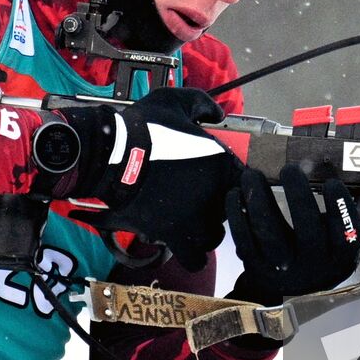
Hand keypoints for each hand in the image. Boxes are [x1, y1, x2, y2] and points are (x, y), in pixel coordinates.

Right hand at [62, 87, 241, 269]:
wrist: (115, 156)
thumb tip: (217, 114)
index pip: (244, 181)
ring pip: (216, 235)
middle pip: (229, 208)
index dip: (231, 181)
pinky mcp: (178, 237)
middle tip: (196, 195)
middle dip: (216, 203)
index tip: (215, 179)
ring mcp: (200, 219)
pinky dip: (193, 255)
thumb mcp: (176, 100)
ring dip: (207, 229)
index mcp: (222, 163)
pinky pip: (196, 258)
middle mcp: (217, 194)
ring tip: (190, 219)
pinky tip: (184, 243)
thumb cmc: (145, 128)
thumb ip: (202, 103)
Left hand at [227, 165, 359, 304]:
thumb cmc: (319, 253)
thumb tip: (347, 181)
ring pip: (270, 235)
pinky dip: (237, 214)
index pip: (346, 234)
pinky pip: (244, 239)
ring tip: (252, 175)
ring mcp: (284, 269)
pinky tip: (236, 193)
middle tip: (290, 169)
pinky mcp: (257, 267)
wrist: (292, 290)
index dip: (341, 207)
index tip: (331, 182)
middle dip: (299, 195)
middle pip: (308, 231)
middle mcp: (313, 266)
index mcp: (338, 258)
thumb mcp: (339, 244)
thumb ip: (343, 217)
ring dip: (259, 200)